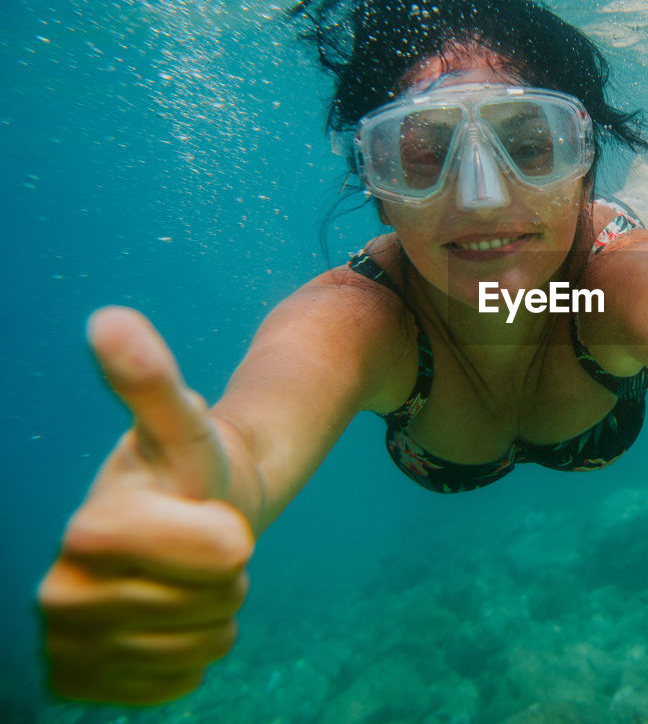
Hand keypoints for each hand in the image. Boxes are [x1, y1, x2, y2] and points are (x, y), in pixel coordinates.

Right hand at [37, 307, 253, 703]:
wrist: (172, 527)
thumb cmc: (184, 471)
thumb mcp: (183, 423)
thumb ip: (151, 381)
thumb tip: (110, 319)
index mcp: (90, 530)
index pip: (221, 552)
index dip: (231, 536)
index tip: (207, 514)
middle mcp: (60, 594)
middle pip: (212, 606)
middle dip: (224, 577)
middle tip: (196, 549)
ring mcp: (66, 645)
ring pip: (199, 649)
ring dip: (212, 616)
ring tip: (185, 581)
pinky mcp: (79, 683)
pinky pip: (180, 683)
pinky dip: (193, 656)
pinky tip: (171, 622)